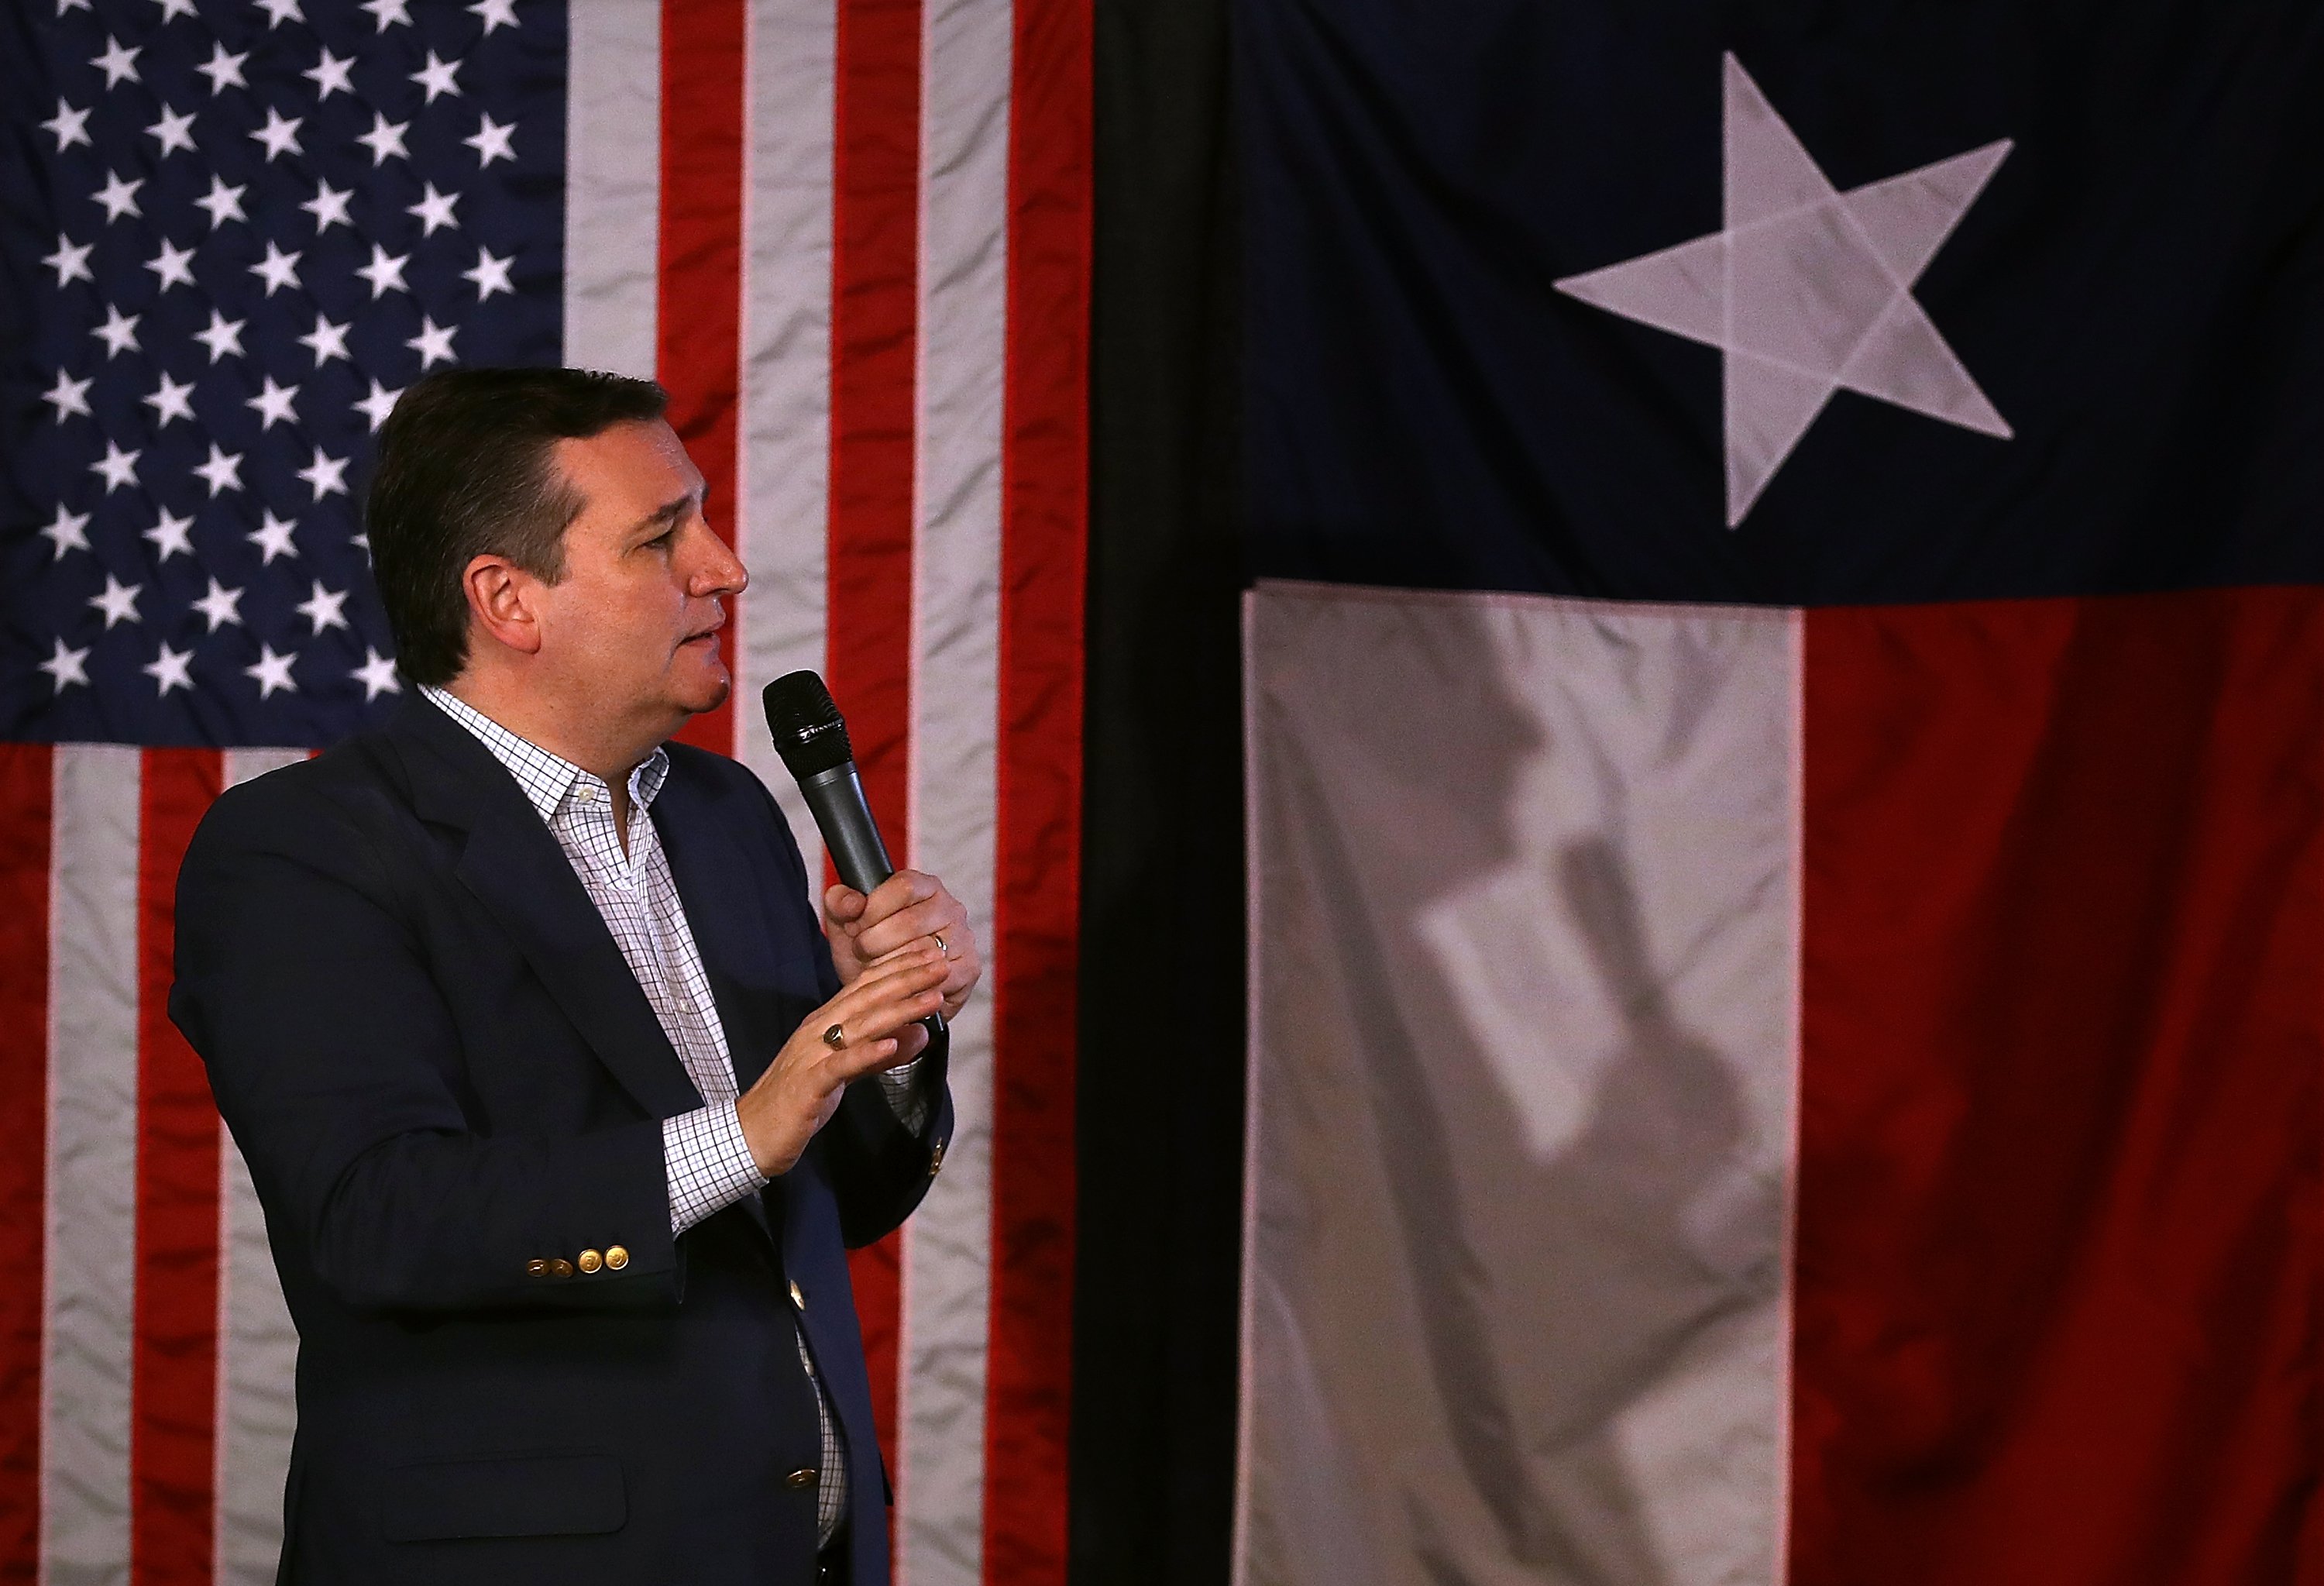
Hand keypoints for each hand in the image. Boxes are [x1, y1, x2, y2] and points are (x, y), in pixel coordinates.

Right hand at [735, 943, 949, 1176]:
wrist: (754, 1133)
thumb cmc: (801, 1100)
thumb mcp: (846, 1072)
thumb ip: (880, 1054)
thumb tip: (920, 1035)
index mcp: (826, 1022)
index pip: (866, 986)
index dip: (899, 967)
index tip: (932, 953)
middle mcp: (818, 1030)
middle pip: (867, 997)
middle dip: (907, 978)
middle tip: (942, 963)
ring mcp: (812, 1055)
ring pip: (860, 1025)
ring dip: (899, 1010)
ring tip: (932, 999)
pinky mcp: (808, 1085)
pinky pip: (839, 1065)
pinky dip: (865, 1054)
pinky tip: (892, 1045)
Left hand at [823, 869, 982, 1025]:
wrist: (885, 989)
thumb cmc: (870, 951)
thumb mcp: (846, 924)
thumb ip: (840, 903)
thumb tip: (852, 903)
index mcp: (924, 886)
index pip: (903, 886)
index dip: (873, 909)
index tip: (855, 926)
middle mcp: (950, 907)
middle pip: (910, 922)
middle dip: (874, 943)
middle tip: (861, 954)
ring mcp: (963, 937)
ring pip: (921, 952)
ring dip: (888, 966)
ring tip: (875, 969)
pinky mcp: (969, 968)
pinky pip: (937, 977)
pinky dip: (910, 985)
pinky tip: (896, 984)